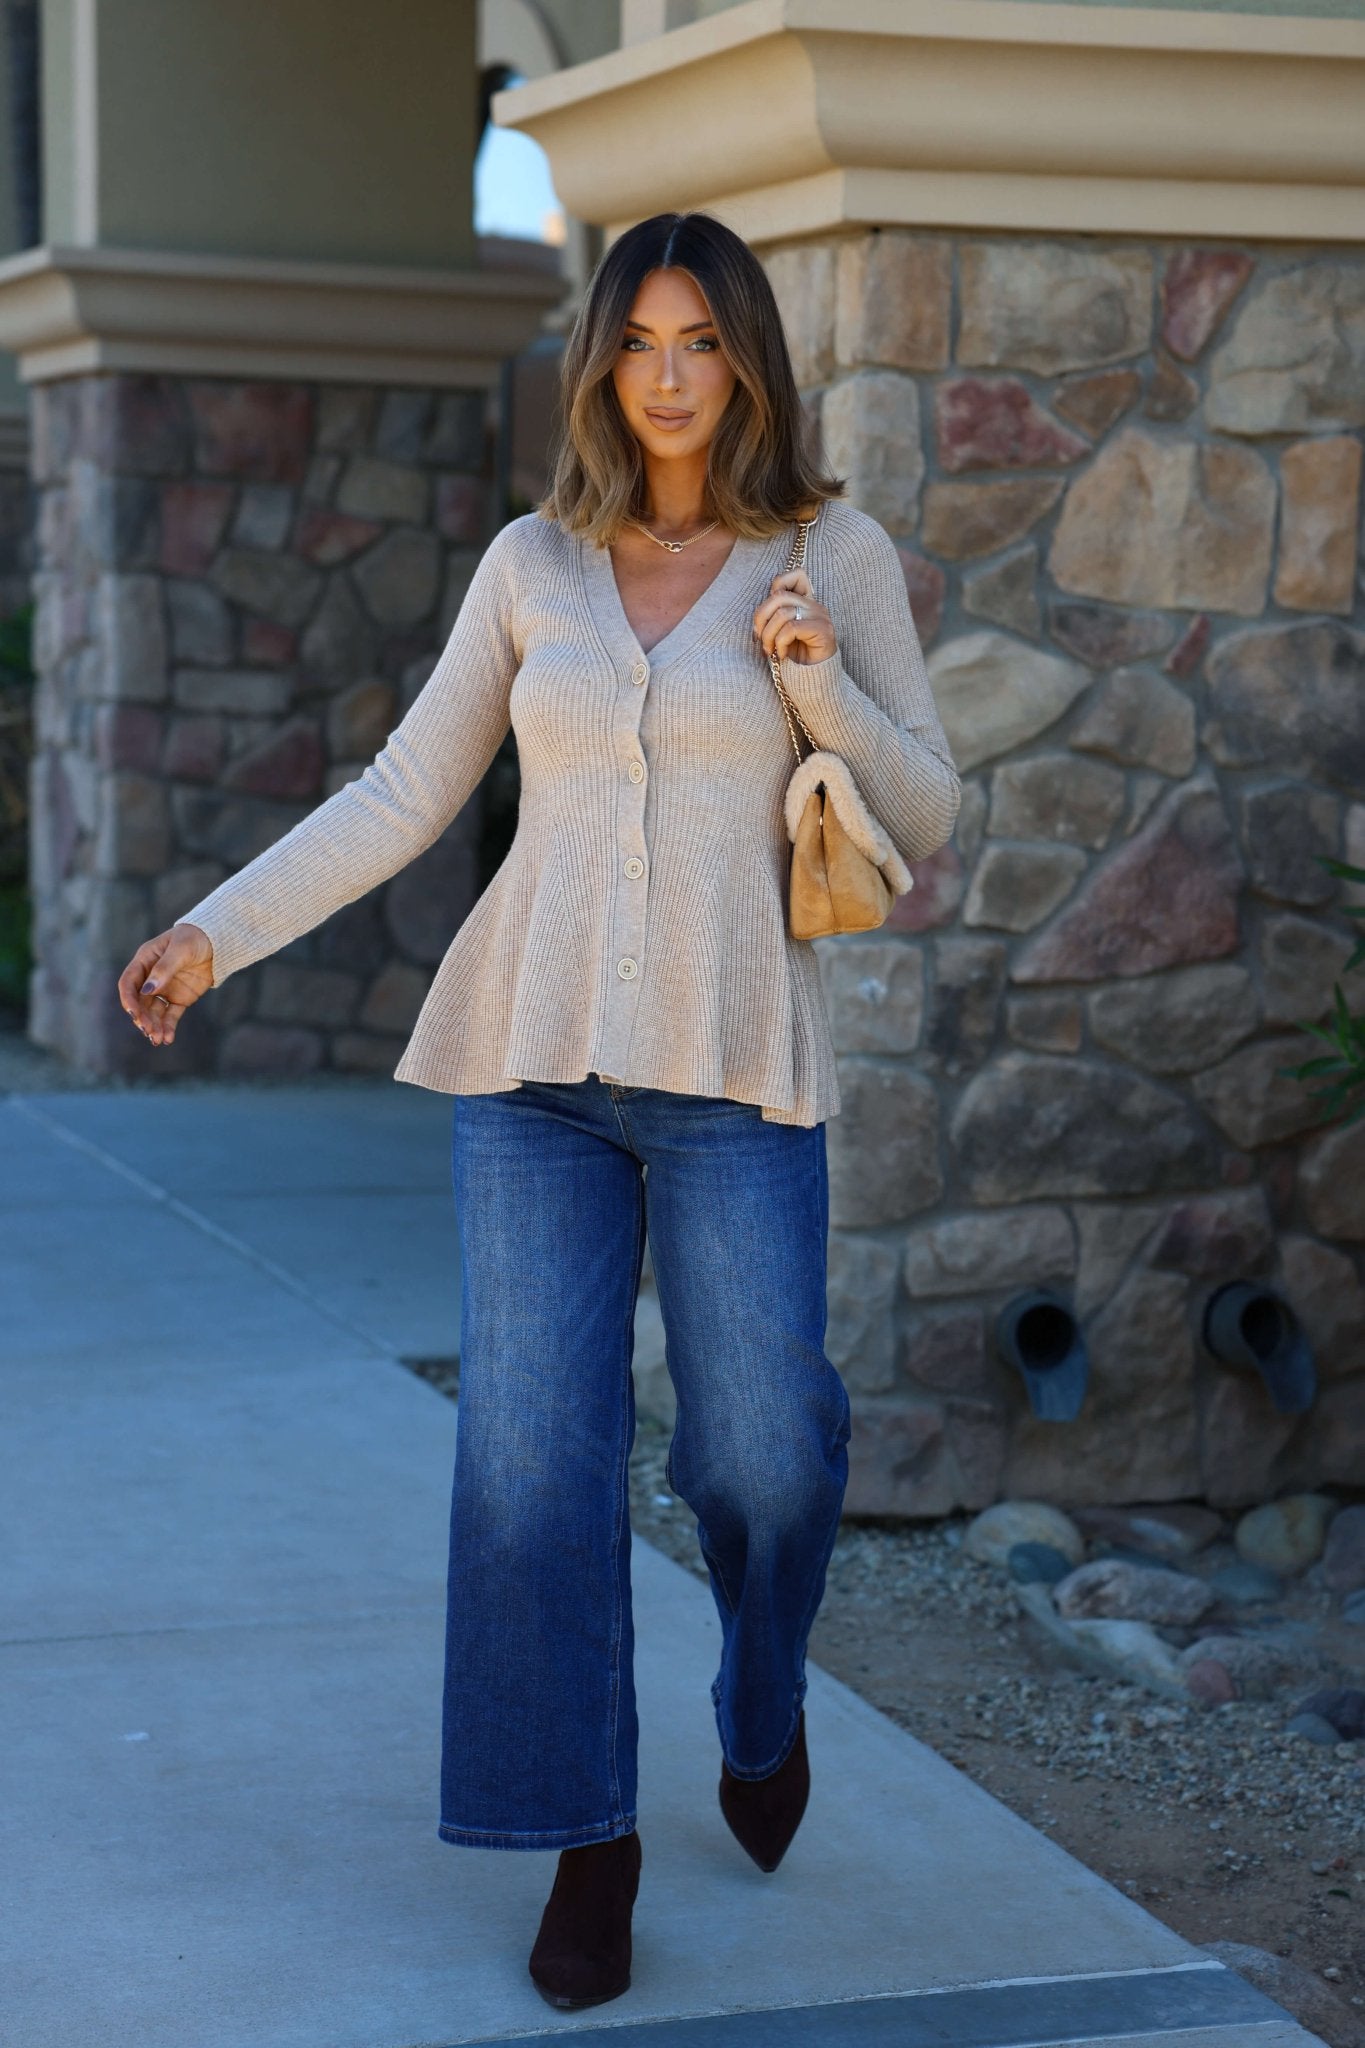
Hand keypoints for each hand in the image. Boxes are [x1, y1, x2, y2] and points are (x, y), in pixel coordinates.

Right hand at [117, 922, 214, 1046]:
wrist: (217, 942)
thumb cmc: (194, 938)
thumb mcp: (180, 949)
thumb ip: (164, 968)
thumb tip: (148, 990)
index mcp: (144, 961)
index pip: (129, 983)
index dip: (128, 999)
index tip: (134, 1014)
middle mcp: (150, 978)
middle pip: (140, 1002)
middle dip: (142, 1018)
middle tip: (149, 1031)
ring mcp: (165, 989)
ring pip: (154, 1012)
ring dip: (154, 1026)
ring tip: (158, 1040)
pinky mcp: (179, 999)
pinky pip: (171, 1015)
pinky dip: (168, 1027)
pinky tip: (168, 1039)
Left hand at [753, 570, 835, 665]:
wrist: (815, 681)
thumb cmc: (796, 658)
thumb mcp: (780, 633)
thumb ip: (775, 617)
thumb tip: (757, 617)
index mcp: (805, 602)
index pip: (796, 575)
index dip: (776, 587)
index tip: (765, 617)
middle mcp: (814, 605)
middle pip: (779, 596)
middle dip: (761, 618)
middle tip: (759, 638)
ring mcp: (820, 616)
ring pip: (782, 613)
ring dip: (769, 635)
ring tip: (770, 650)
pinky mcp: (823, 630)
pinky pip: (791, 628)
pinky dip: (780, 643)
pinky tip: (782, 655)